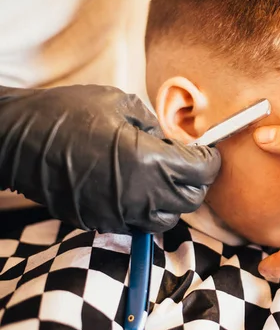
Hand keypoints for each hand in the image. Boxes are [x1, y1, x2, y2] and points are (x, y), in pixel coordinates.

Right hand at [0, 85, 220, 233]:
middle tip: (188, 163)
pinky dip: (148, 211)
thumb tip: (172, 142)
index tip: (206, 151)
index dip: (210, 160)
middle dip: (196, 181)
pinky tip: (138, 190)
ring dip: (174, 201)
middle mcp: (141, 194)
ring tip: (163, 178)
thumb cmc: (68, 113)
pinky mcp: (101, 221)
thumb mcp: (122, 104)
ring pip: (168, 219)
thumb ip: (156, 126)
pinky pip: (139, 225)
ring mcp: (120, 213)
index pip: (202, 172)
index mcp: (151, 161)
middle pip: (191, 200)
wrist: (18, 138)